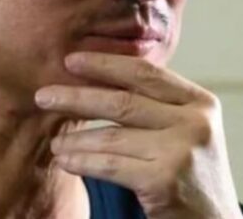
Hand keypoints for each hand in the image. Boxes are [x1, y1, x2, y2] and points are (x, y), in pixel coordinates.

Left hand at [35, 52, 242, 218]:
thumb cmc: (190, 171)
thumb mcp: (185, 129)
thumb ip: (155, 104)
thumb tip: (95, 75)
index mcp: (199, 101)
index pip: (144, 73)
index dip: (105, 64)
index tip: (70, 60)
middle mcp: (194, 122)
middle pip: (123, 101)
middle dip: (77, 97)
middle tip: (43, 95)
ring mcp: (181, 151)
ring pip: (111, 136)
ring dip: (74, 138)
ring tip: (54, 141)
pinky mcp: (164, 181)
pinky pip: (109, 165)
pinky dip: (82, 161)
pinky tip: (64, 160)